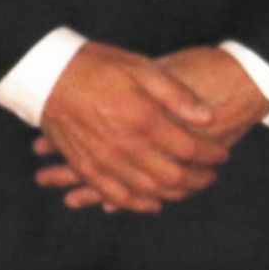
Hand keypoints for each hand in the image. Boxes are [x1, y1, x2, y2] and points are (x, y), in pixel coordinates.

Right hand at [33, 46, 226, 213]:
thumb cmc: (96, 65)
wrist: (46, 74)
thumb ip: (176, 95)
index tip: (222, 155)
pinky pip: (116, 195)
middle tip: (210, 175)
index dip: (211, 155)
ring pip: (148, 190)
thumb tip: (208, 117)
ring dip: (173, 193)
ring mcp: (104, 159)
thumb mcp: (141, 67)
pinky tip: (152, 202)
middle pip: (172, 176)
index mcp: (143, 118)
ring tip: (189, 187)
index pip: (189, 148)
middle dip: (198, 180)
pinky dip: (138, 203)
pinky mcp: (86, 167)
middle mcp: (125, 145)